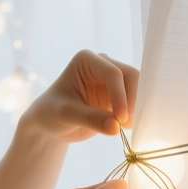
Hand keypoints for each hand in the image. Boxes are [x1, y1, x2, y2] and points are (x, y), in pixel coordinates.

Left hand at [20, 50, 140, 141]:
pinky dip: (135, 113)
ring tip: (125, 127)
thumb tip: (115, 127)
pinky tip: (126, 127)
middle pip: (131, 77)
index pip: (113, 73)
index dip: (120, 95)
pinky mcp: (118, 95)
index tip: (121, 119)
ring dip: (136, 108)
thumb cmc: (51, 112)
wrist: (50, 123)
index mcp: (87, 60)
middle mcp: (103, 65)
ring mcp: (112, 80)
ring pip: (137, 89)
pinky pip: (135, 102)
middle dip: (132, 100)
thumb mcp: (66, 114)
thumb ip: (90, 118)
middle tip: (127, 124)